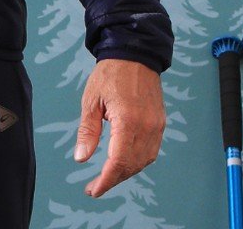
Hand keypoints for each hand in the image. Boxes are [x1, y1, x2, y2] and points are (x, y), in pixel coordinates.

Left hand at [73, 58, 165, 197]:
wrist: (134, 53)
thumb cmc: (110, 74)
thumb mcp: (91, 100)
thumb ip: (88, 131)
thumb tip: (81, 158)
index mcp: (128, 120)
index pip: (119, 161)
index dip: (106, 180)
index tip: (93, 190)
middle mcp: (147, 127)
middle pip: (132, 165)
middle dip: (114, 179)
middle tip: (96, 186)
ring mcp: (156, 126)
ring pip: (144, 161)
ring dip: (126, 172)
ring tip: (108, 176)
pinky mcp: (160, 123)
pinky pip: (151, 151)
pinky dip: (138, 161)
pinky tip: (124, 162)